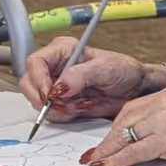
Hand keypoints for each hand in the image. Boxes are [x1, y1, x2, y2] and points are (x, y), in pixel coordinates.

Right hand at [18, 38, 148, 120]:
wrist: (137, 89)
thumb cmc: (125, 71)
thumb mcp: (106, 68)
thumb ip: (80, 76)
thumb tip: (59, 87)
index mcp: (62, 50)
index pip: (35, 62)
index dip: (39, 79)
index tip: (50, 93)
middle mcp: (55, 67)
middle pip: (29, 83)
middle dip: (42, 98)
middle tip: (60, 106)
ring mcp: (57, 86)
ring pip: (38, 101)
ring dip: (56, 108)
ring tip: (81, 104)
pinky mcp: (63, 102)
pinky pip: (52, 113)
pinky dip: (63, 115)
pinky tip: (82, 108)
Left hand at [81, 86, 165, 165]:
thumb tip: (145, 142)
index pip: (133, 108)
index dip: (116, 126)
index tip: (106, 139)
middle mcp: (165, 101)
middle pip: (125, 119)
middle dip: (108, 139)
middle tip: (95, 154)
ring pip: (126, 135)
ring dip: (108, 151)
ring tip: (97, 162)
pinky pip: (135, 151)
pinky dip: (118, 160)